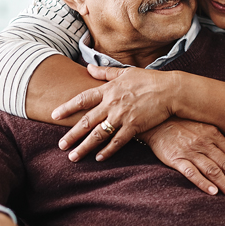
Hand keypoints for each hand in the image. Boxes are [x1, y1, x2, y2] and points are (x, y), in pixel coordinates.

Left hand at [53, 65, 177, 161]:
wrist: (170, 90)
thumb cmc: (149, 80)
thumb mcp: (125, 72)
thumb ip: (105, 72)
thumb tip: (88, 67)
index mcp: (108, 90)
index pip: (83, 99)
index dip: (67, 107)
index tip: (54, 115)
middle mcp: (112, 104)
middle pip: (87, 121)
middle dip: (72, 135)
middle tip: (60, 145)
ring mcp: (122, 116)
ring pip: (99, 134)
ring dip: (84, 147)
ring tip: (73, 156)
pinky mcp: (134, 126)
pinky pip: (117, 141)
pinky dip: (107, 151)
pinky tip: (98, 158)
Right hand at [140, 118, 224, 203]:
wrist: (156, 122)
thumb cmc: (183, 125)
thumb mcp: (206, 127)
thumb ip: (224, 139)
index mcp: (214, 135)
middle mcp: (205, 143)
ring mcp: (191, 151)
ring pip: (213, 171)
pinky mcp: (176, 159)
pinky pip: (192, 172)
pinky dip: (203, 183)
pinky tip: (213, 193)